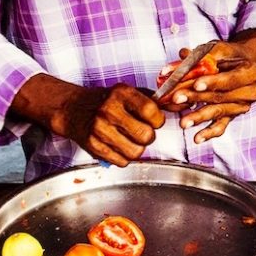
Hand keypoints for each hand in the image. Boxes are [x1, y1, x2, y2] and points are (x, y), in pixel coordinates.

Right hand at [12, 75, 163, 165]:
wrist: (73, 109)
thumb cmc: (107, 101)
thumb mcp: (130, 94)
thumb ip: (157, 101)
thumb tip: (182, 105)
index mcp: (121, 93)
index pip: (152, 112)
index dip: (158, 120)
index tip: (153, 120)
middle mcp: (109, 109)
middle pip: (146, 136)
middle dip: (148, 137)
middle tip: (140, 131)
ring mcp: (99, 128)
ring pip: (136, 152)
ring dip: (137, 149)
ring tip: (129, 139)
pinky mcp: (93, 145)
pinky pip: (121, 162)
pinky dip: (123, 157)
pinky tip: (117, 145)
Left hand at [165, 31, 255, 142]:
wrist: (243, 64)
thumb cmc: (229, 55)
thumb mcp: (218, 50)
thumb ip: (199, 57)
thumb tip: (176, 62)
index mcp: (250, 72)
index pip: (230, 79)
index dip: (213, 82)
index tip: (196, 84)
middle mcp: (250, 91)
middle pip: (221, 97)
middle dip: (197, 98)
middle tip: (177, 99)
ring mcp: (242, 106)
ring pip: (219, 112)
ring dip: (199, 117)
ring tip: (183, 122)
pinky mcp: (233, 116)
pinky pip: (222, 126)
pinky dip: (209, 133)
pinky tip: (197, 138)